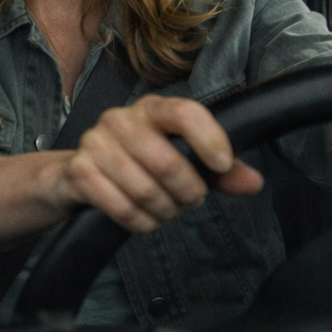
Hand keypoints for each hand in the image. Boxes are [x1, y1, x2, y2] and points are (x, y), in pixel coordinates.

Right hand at [51, 94, 263, 232]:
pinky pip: (122, 208)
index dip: (209, 139)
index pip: (184, 113)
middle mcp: (119, 119)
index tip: (222, 165)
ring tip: (166, 210)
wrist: (78, 174)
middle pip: (167, 163)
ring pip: (145, 191)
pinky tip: (146, 220)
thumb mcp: (183, 161)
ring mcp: (94, 143)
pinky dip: (141, 223)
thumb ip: (220, 171)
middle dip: (187, 193)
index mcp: (152, 109)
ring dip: (164, 211)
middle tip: (190, 200)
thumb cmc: (139, 163)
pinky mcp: (79, 171)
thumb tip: (254, 182)